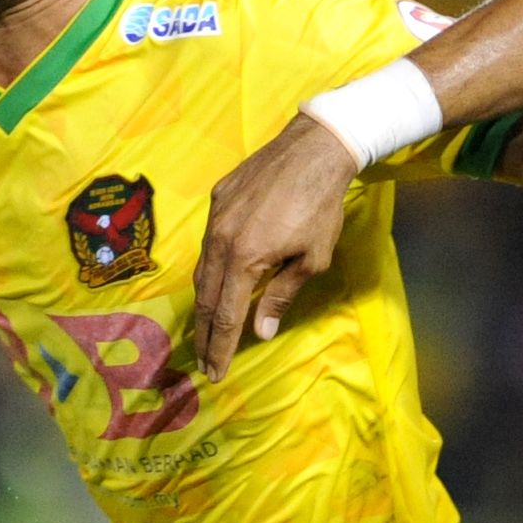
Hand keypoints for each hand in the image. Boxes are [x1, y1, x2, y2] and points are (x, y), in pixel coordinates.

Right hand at [191, 122, 359, 380]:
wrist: (314, 148)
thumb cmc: (321, 207)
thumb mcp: (311, 259)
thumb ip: (281, 295)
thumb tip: (261, 332)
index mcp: (243, 259)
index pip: (225, 316)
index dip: (219, 348)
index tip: (214, 373)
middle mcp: (219, 240)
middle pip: (205, 298)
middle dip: (204, 334)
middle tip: (203, 360)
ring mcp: (214, 217)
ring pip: (201, 269)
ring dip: (204, 302)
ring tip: (206, 328)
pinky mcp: (217, 198)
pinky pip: (208, 241)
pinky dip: (210, 266)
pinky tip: (217, 278)